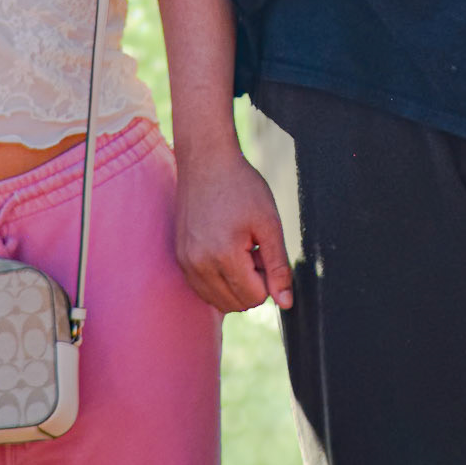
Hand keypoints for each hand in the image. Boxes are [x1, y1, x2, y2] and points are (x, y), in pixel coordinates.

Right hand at [173, 143, 292, 313]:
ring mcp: (185, 262)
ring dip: (234, 283)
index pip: (255, 298)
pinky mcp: (180, 257)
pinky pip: (202, 288)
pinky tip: (223, 250)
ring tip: (238, 248)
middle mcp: (198, 264)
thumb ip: (279, 267)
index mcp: (223, 256)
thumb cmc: (241, 187)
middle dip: (251, 283)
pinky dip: (218, 279)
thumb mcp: (269, 223)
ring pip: (218, 300)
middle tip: (252, 249)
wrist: (207, 160)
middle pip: (236, 304)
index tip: (263, 250)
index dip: (267, 278)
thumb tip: (286, 304)